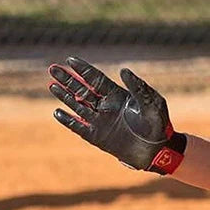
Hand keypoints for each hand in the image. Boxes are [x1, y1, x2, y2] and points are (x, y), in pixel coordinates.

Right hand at [48, 56, 185, 173]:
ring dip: (64, 96)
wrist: (157, 150)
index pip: (96, 79)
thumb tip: (123, 70)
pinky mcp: (97, 137)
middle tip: (52, 68)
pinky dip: (67, 120)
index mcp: (119, 95)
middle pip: (82, 89)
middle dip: (68, 79)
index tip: (70, 59)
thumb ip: (137, 87)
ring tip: (51, 85)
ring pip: (78, 105)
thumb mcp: (151, 102)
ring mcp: (100, 121)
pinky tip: (57, 112)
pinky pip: (78, 127)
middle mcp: (107, 106)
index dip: (83, 69)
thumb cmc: (158, 124)